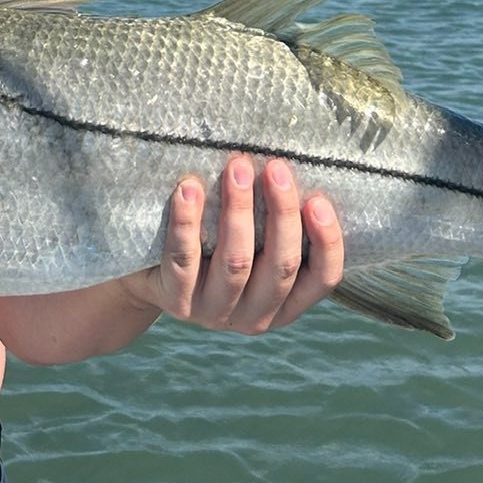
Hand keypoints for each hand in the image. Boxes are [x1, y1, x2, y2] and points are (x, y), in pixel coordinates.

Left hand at [125, 155, 343, 332]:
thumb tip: (294, 170)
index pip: (323, 279)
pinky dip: (187, 221)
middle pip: (281, 266)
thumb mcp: (256, 248)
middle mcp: (256, 315)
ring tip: (237, 167)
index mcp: (286, 303)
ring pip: (235, 262)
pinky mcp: (178, 300)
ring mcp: (215, 311)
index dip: (327, 242)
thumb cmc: (217, 249)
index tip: (319, 200)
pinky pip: (184, 259)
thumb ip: (276, 226)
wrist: (154, 282)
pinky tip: (189, 188)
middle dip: (282, 212)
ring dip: (238, 210)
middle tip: (276, 167)